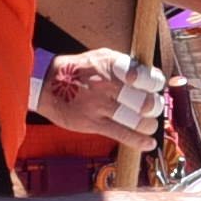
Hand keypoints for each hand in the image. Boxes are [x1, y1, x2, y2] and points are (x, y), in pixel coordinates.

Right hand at [37, 48, 167, 145]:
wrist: (46, 83)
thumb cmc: (80, 70)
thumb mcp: (102, 57)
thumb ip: (126, 66)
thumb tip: (150, 78)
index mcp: (113, 65)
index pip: (146, 76)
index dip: (154, 84)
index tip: (153, 88)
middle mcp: (108, 84)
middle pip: (145, 102)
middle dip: (153, 108)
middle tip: (150, 109)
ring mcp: (100, 105)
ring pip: (137, 120)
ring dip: (148, 125)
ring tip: (148, 125)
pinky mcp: (92, 123)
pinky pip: (121, 134)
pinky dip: (139, 141)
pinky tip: (148, 143)